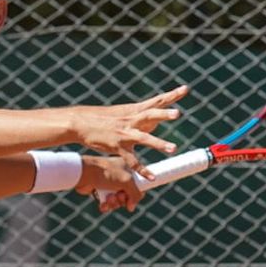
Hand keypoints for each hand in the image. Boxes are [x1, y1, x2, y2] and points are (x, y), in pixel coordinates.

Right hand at [72, 85, 188, 178]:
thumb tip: (155, 122)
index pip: (156, 101)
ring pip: (144, 139)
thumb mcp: (122, 114)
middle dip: (164, 114)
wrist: (80, 123)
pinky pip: (132, 160)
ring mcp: (125, 134)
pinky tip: (151, 177)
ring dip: (158, 143)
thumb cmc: (102, 117)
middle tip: (178, 113)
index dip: (171, 95)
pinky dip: (142, 169)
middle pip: (150, 115)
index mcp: (134, 110)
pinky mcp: (117, 147)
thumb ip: (140, 118)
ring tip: (173, 148)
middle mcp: (131, 120)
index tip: (185, 89)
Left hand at [74, 156, 141, 212]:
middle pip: (128, 195)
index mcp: (128, 168)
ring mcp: (110, 183)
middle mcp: (119, 176)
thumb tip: (131, 207)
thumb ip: (136, 194)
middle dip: (123, 199)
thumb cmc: (106, 172)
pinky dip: (106, 205)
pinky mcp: (100, 191)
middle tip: (119, 196)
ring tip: (109, 199)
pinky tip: (103, 204)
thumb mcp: (127, 181)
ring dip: (114, 203)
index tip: (132, 198)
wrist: (84, 173)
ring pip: (117, 200)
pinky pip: (107, 203)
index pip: (138, 184)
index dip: (137, 193)